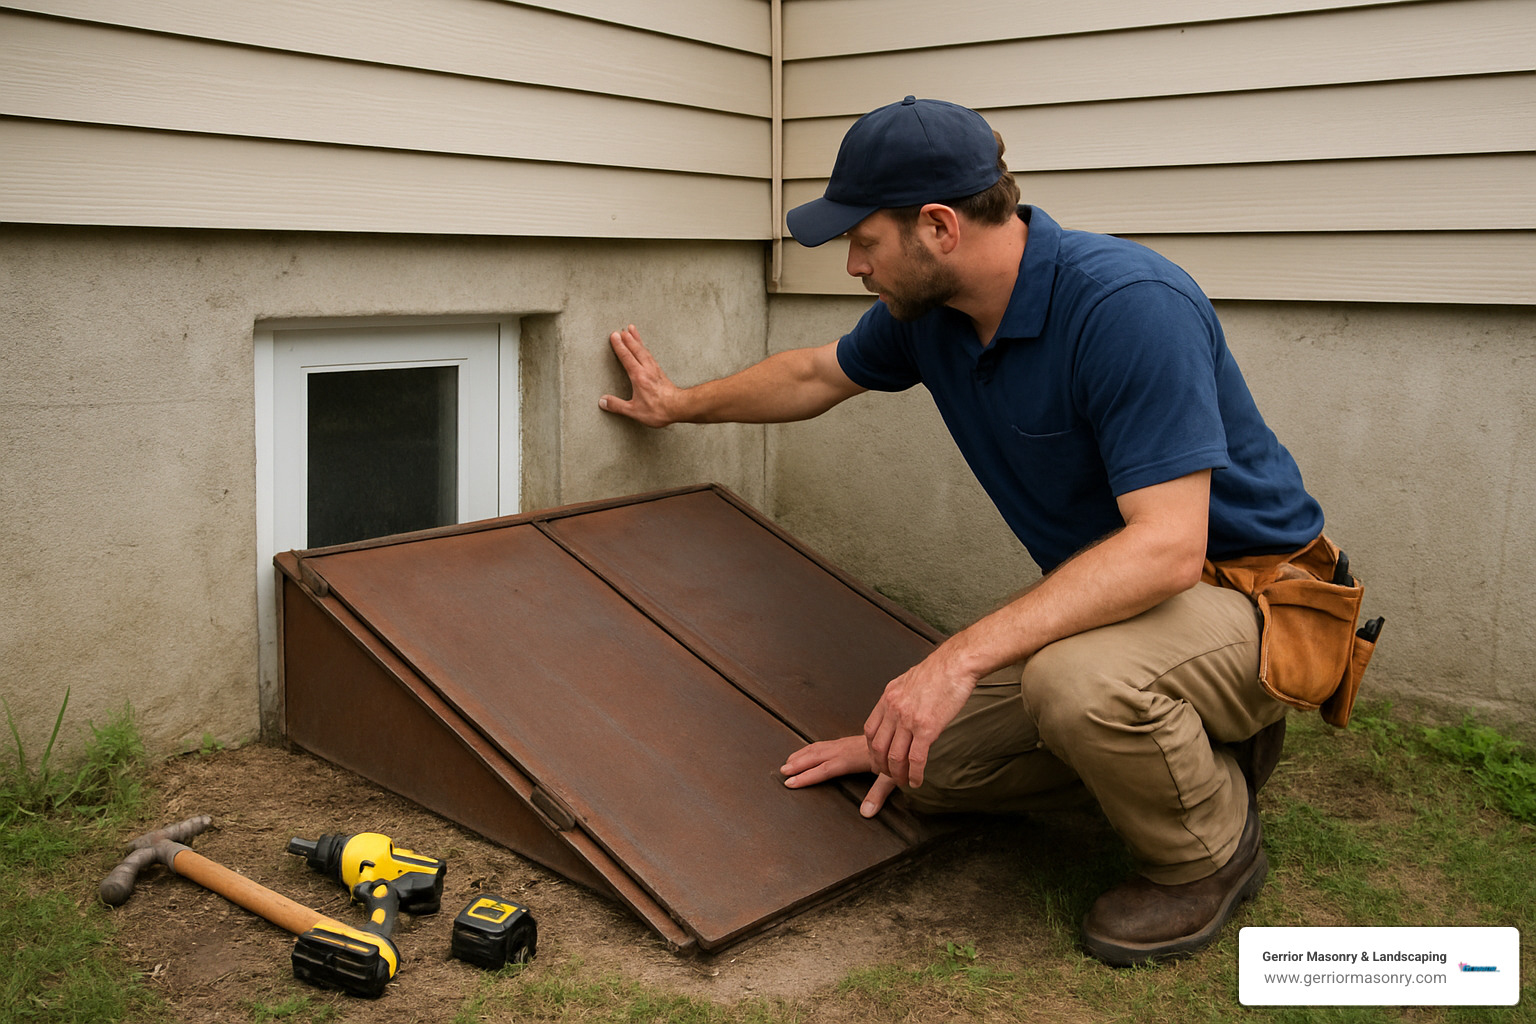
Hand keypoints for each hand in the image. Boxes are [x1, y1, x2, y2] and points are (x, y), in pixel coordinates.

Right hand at [599, 324, 680, 426]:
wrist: (679, 407)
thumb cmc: (658, 409)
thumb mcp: (634, 411)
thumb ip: (617, 406)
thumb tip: (603, 401)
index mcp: (638, 376)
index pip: (626, 357)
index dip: (619, 346)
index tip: (614, 336)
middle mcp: (647, 370)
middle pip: (636, 350)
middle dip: (628, 339)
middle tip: (621, 330)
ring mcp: (655, 370)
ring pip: (644, 350)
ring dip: (637, 340)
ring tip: (632, 331)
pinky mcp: (660, 373)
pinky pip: (650, 356)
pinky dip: (645, 348)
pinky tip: (644, 348)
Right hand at [780, 736, 897, 817]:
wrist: (901, 735)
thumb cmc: (896, 758)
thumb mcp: (891, 778)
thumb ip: (878, 794)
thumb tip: (866, 813)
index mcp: (853, 758)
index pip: (826, 769)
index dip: (807, 776)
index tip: (791, 782)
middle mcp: (846, 749)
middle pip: (817, 756)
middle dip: (798, 764)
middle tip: (782, 772)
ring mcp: (845, 743)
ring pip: (818, 748)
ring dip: (801, 755)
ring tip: (787, 762)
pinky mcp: (847, 741)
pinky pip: (824, 744)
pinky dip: (810, 749)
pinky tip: (806, 752)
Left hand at [864, 647, 976, 788]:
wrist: (956, 664)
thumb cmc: (938, 671)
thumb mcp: (908, 682)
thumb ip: (899, 699)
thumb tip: (900, 712)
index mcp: (888, 698)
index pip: (870, 730)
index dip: (872, 750)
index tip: (878, 759)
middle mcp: (894, 709)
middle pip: (878, 747)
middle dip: (882, 766)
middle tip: (890, 775)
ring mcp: (909, 720)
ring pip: (895, 757)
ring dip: (898, 775)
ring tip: (904, 782)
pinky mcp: (927, 728)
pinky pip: (916, 759)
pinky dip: (915, 774)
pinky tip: (917, 781)